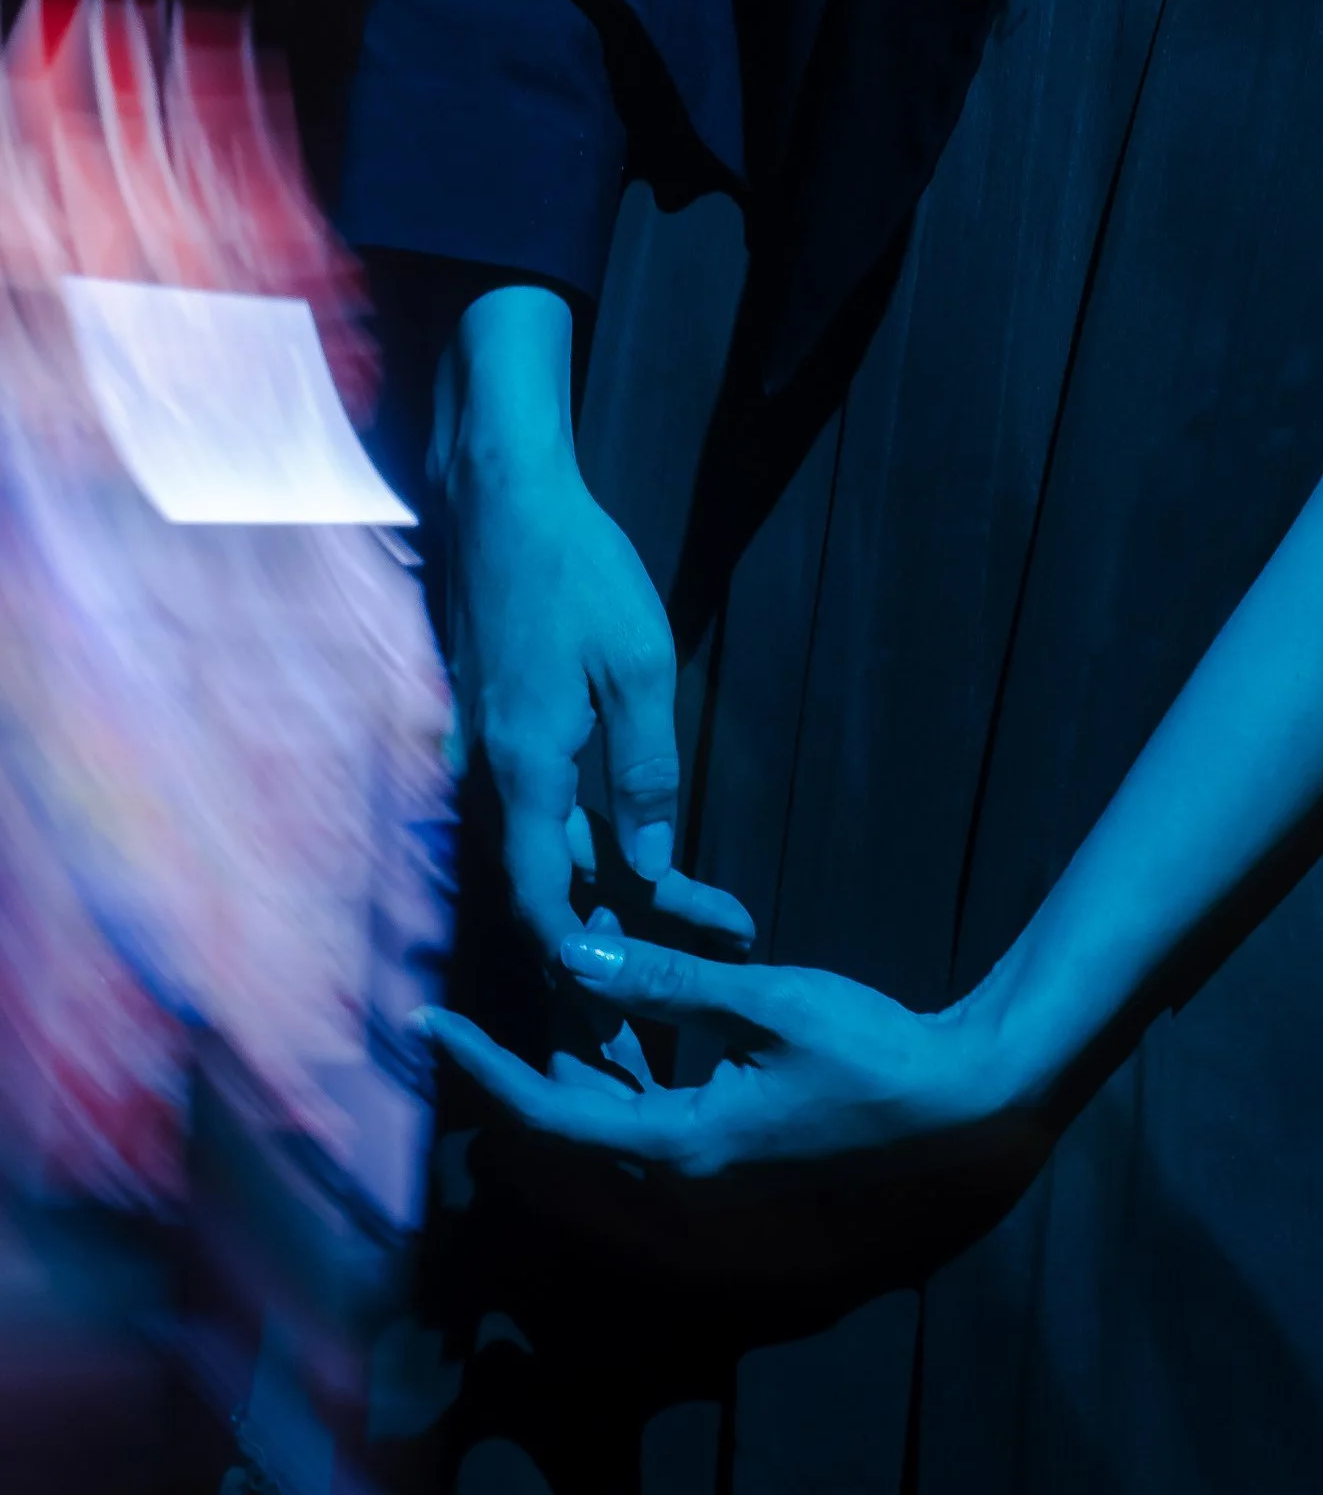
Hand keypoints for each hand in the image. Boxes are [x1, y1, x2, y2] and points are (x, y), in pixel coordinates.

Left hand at [421, 929, 1033, 1191]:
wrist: (961, 1107)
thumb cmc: (872, 1051)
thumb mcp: (768, 1000)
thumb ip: (666, 980)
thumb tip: (573, 952)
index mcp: (678, 1148)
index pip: (547, 1112)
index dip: (482, 1067)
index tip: (431, 1021)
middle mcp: (679, 1185)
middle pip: (566, 1125)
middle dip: (525, 1054)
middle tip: (498, 987)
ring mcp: (706, 1189)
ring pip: (605, 1129)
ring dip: (576, 1061)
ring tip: (558, 983)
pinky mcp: (731, 1173)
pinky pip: (646, 1131)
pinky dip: (621, 1078)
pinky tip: (625, 1022)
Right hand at [438, 284, 753, 968]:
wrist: (501, 495)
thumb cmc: (576, 569)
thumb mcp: (639, 665)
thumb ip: (646, 769)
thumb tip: (655, 863)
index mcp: (525, 769)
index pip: (540, 903)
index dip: (584, 963)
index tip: (636, 1000)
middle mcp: (490, 774)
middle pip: (537, 892)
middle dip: (601, 950)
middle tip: (665, 995)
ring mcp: (484, 751)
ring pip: (534, 855)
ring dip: (593, 903)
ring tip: (666, 939)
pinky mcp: (492, 729)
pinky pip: (530, 813)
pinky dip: (573, 849)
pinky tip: (622, 860)